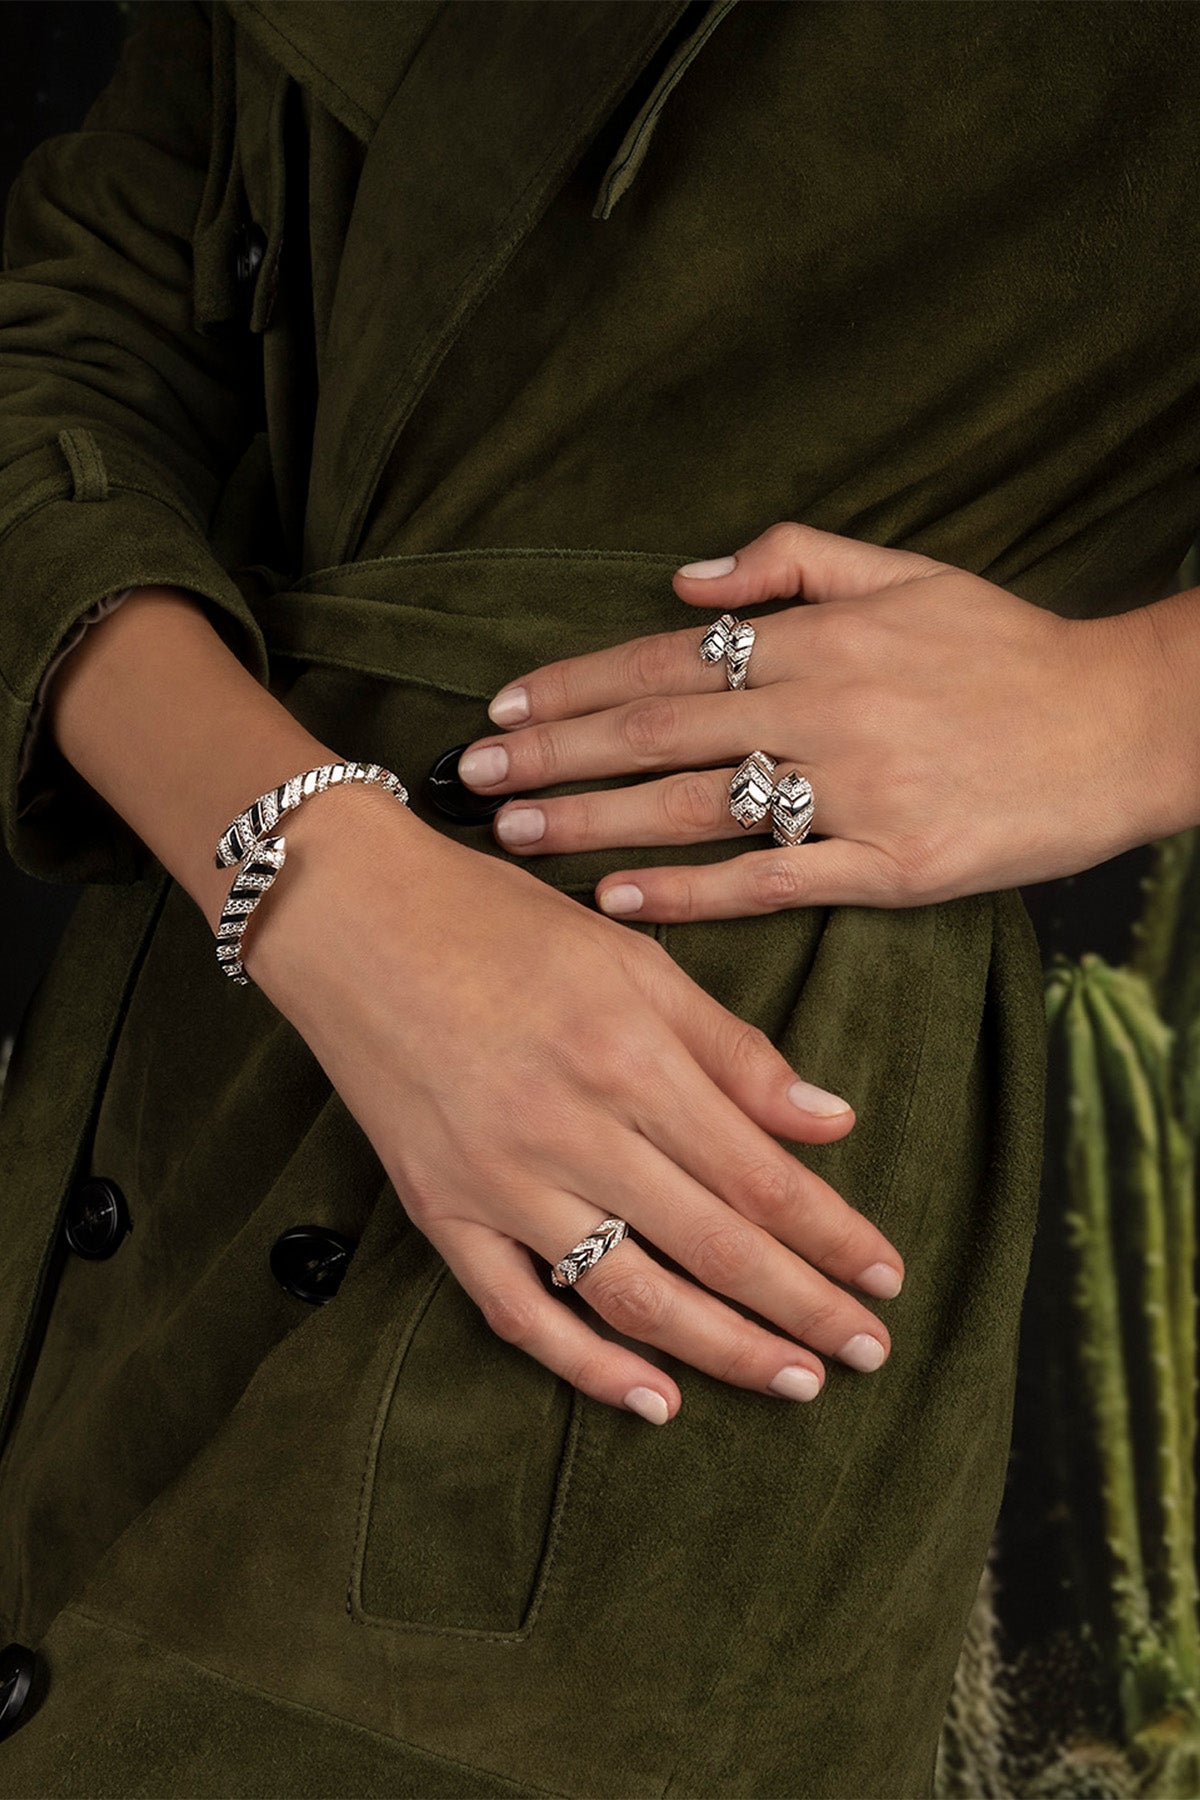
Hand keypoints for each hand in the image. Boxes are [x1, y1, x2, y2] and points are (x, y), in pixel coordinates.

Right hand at [244, 783, 904, 1424]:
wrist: (352, 918)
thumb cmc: (501, 922)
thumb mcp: (634, 959)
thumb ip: (731, 1048)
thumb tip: (830, 1120)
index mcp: (630, 1056)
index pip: (759, 1174)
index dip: (833, 1235)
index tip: (887, 1276)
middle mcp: (571, 1128)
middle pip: (714, 1245)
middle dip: (804, 1308)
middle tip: (868, 1353)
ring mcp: (500, 1181)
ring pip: (632, 1293)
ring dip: (723, 1349)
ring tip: (794, 1380)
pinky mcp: (442, 1211)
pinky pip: (521, 1311)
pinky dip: (589, 1365)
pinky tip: (655, 1398)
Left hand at [456, 520, 1162, 921]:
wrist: (1122, 724)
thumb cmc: (1007, 649)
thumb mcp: (907, 572)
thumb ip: (792, 561)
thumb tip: (683, 580)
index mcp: (820, 637)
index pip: (666, 658)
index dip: (575, 683)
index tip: (503, 705)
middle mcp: (825, 706)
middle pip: (659, 729)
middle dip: (554, 753)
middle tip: (473, 775)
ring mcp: (856, 789)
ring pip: (698, 804)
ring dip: (597, 819)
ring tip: (519, 832)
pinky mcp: (891, 863)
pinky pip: (771, 878)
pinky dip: (690, 890)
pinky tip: (619, 898)